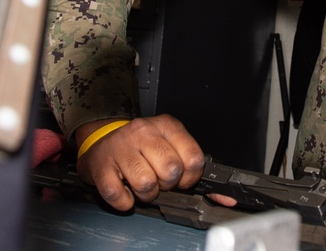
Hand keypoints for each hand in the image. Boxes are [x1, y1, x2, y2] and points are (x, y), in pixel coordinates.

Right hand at [75, 115, 206, 210]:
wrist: (101, 139)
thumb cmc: (141, 146)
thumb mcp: (170, 143)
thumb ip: (194, 166)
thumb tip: (224, 197)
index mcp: (166, 125)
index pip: (193, 157)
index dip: (190, 177)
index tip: (182, 179)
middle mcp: (144, 132)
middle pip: (171, 171)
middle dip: (167, 184)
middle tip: (159, 180)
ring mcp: (121, 147)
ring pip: (147, 184)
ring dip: (146, 194)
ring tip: (141, 184)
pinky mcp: (101, 166)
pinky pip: (119, 196)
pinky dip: (125, 201)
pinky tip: (125, 189)